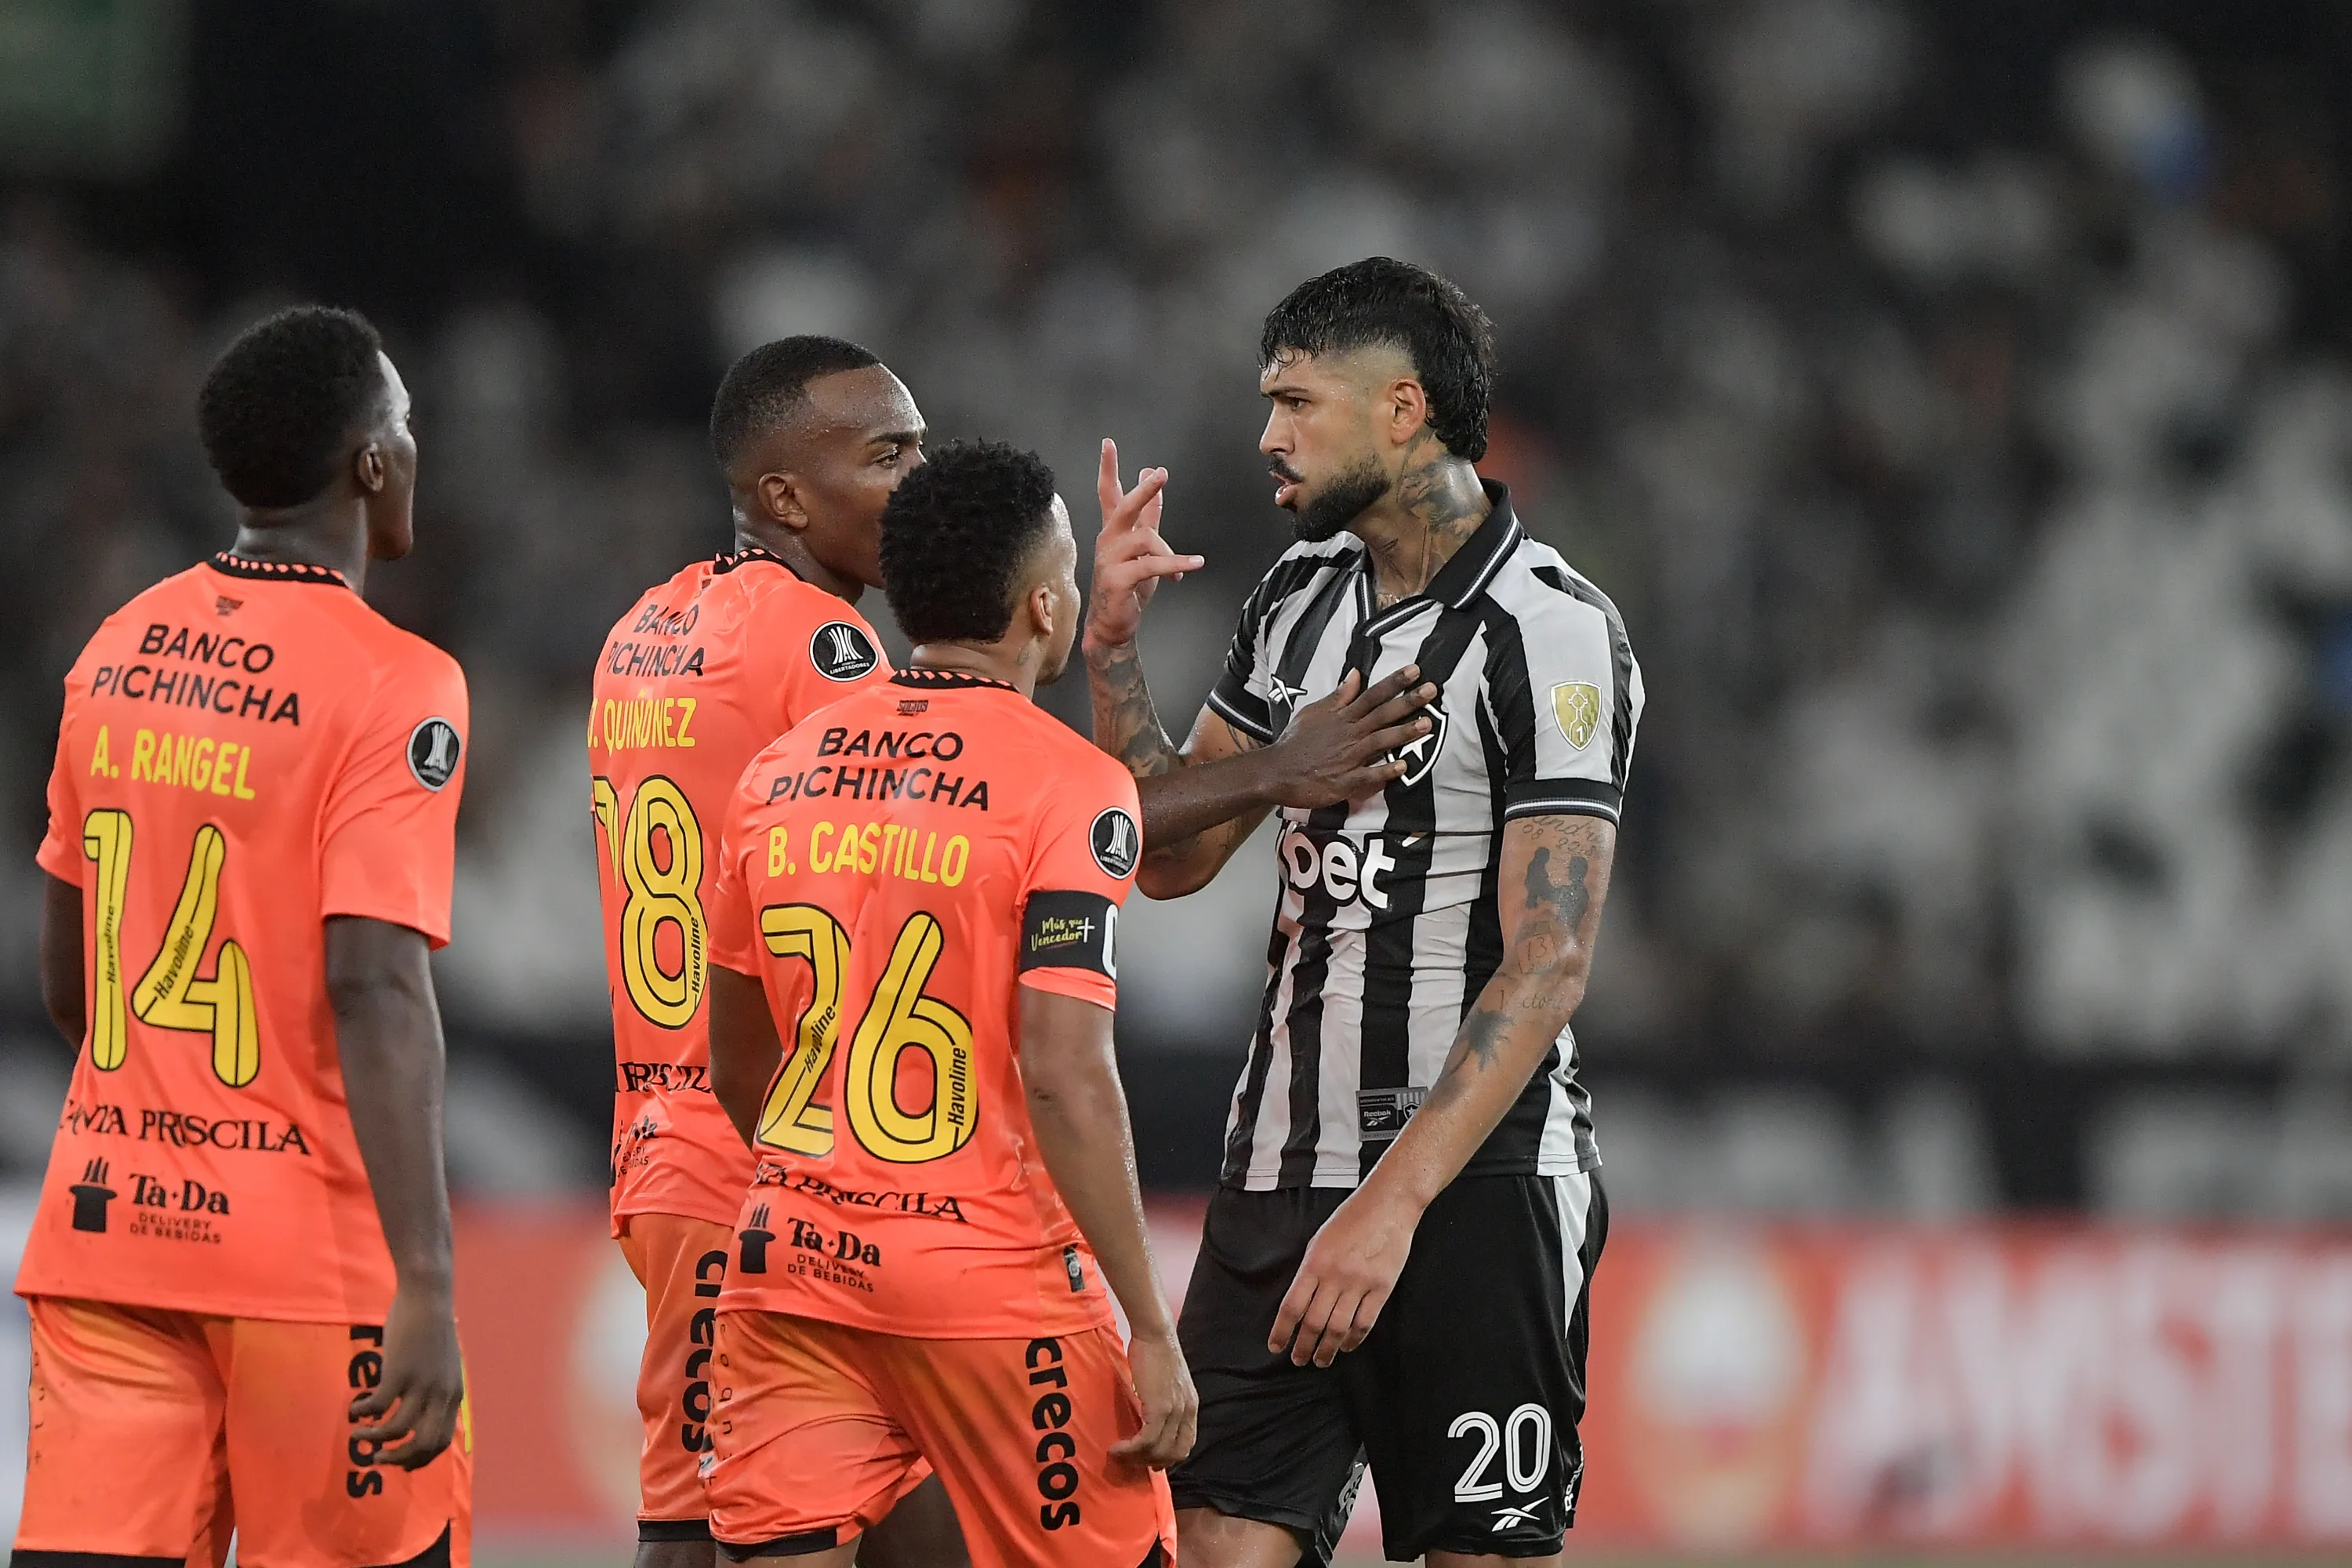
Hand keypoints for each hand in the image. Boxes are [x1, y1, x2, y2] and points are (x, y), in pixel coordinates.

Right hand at [350, 1281, 464, 1468]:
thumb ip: (436, 1389)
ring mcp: (421, 1384)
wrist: (428, 1297)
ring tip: (358, 1435)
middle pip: (424, 1444)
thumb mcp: (444, 1365)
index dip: (420, 1458)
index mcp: (453, 1394)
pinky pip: (378, 1406)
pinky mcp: (399, 1373)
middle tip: (379, 1458)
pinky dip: (363, 1413)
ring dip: (374, 1438)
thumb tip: (421, 1412)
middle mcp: (440, 1394)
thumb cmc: (433, 1328)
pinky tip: (355, 1409)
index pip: (441, 1440)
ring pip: (397, 1430)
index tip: (402, 1463)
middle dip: (399, 1459)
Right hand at [1086, 439, 1202, 649]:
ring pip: (1145, 539)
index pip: (1108, 493)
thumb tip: (1152, 480)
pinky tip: (1194, 565)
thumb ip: (1149, 515)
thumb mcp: (1144, 547)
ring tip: (1190, 564)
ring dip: (1170, 551)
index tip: (1108, 444)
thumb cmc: (1128, 585)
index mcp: (1113, 531)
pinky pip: (1152, 565)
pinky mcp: (1118, 579)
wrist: (1113, 623)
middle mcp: (1108, 540)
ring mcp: (1110, 560)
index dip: (1108, 468)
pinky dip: (1177, 564)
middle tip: (1159, 474)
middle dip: (1143, 491)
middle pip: (1124, 507)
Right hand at [1109, 1326, 1197, 1470]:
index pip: (1186, 1444)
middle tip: (1131, 1460)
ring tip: (1119, 1455)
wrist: (1155, 1334)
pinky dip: (1130, 1450)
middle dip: (1152, 1462)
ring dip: (1137, 1459)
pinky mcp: (1160, 1409)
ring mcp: (1175, 1411)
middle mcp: (1187, 1412)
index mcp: (1191, 1406)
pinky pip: (1146, 1441)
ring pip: (1159, 1451)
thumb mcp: (1167, 1382)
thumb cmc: (1155, 1352)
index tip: (1150, 1460)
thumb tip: (1147, 1418)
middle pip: (1175, 1454)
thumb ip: (1164, 1401)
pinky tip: (1117, 1448)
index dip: (1168, 1457)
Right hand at [1267, 666, 1439, 807]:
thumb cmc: (1296, 741)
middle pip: (1382, 715)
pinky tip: (1403, 768)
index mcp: (1342, 717)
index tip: (1415, 670)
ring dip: (1403, 733)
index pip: (1372, 695)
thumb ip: (1339, 696)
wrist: (1276, 771)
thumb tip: (1356, 674)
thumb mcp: (1314, 712)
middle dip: (1407, 702)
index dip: (1394, 682)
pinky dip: (1384, 772)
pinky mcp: (1344, 781)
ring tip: (1427, 725)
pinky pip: (1368, 776)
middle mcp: (1349, 734)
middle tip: (1432, 690)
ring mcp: (1348, 758)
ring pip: (1380, 742)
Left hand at [1269, 1184, 1419, 1367]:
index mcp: (1314, 1263)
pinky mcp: (1382, 1288)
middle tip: (1299, 1359)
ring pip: (1338, 1328)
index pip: (1292, 1306)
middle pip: (1314, 1322)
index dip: (1282, 1330)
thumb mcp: (1319, 1240)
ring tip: (1321, 1359)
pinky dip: (1354, 1339)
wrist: (1388, 1204)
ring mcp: (1360, 1283)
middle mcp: (1335, 1276)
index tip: (1276, 1346)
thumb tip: (1300, 1302)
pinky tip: (1347, 1346)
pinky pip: (1365, 1322)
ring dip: (1327, 1349)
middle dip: (1303, 1346)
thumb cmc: (1352, 1218)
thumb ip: (1310, 1271)